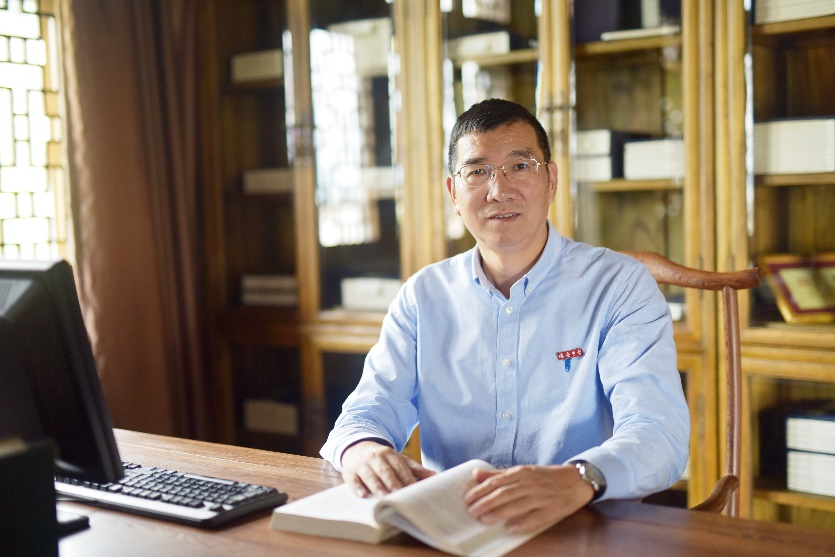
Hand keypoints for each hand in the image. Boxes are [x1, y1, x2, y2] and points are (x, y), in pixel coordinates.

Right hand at [341, 440, 434, 497]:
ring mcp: (362, 464)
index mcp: (390, 454)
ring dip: (377, 486)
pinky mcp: (350, 471)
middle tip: (399, 493)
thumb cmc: (382, 458)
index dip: (406, 477)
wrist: (356, 447)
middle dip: (392, 482)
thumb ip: (415, 468)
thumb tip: (435, 476)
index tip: (413, 488)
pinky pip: (353, 480)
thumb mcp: (398, 459)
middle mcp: (375, 457)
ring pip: (370, 475)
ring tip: (383, 497)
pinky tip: (362, 495)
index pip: (399, 466)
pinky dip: (357, 488)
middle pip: (385, 470)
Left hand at [464, 465, 593, 533]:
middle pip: (504, 493)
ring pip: (516, 505)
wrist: (576, 481)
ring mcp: (541, 497)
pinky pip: (535, 518)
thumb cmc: (545, 477)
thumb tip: (476, 474)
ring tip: (484, 520)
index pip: (497, 481)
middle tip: (472, 511)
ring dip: (499, 513)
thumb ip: (498, 474)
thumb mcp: (522, 471)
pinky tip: (510, 528)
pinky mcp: (552, 510)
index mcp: (522, 472)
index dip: (481, 490)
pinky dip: (522, 523)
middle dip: (486, 502)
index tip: (468, 499)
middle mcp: (530, 483)